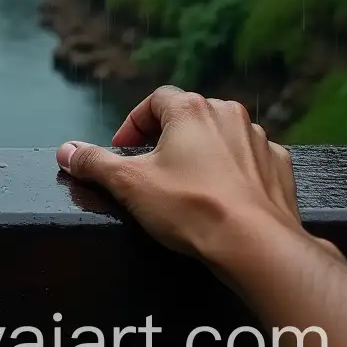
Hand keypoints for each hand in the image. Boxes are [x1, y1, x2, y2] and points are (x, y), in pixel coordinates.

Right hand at [56, 85, 322, 268]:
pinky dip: (238, 171)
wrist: (257, 246)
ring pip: (223, 136)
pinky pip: (252, 159)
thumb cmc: (190, 208)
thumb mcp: (129, 186)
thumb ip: (94, 163)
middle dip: (168, 137)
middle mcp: (227, 112)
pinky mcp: (281, 167)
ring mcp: (260, 139)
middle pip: (189, 115)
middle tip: (152, 168)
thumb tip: (65, 150)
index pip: (154, 100)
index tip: (123, 151)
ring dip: (205, 152)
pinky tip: (228, 196)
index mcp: (190, 108)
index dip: (134, 124)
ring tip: (190, 185)